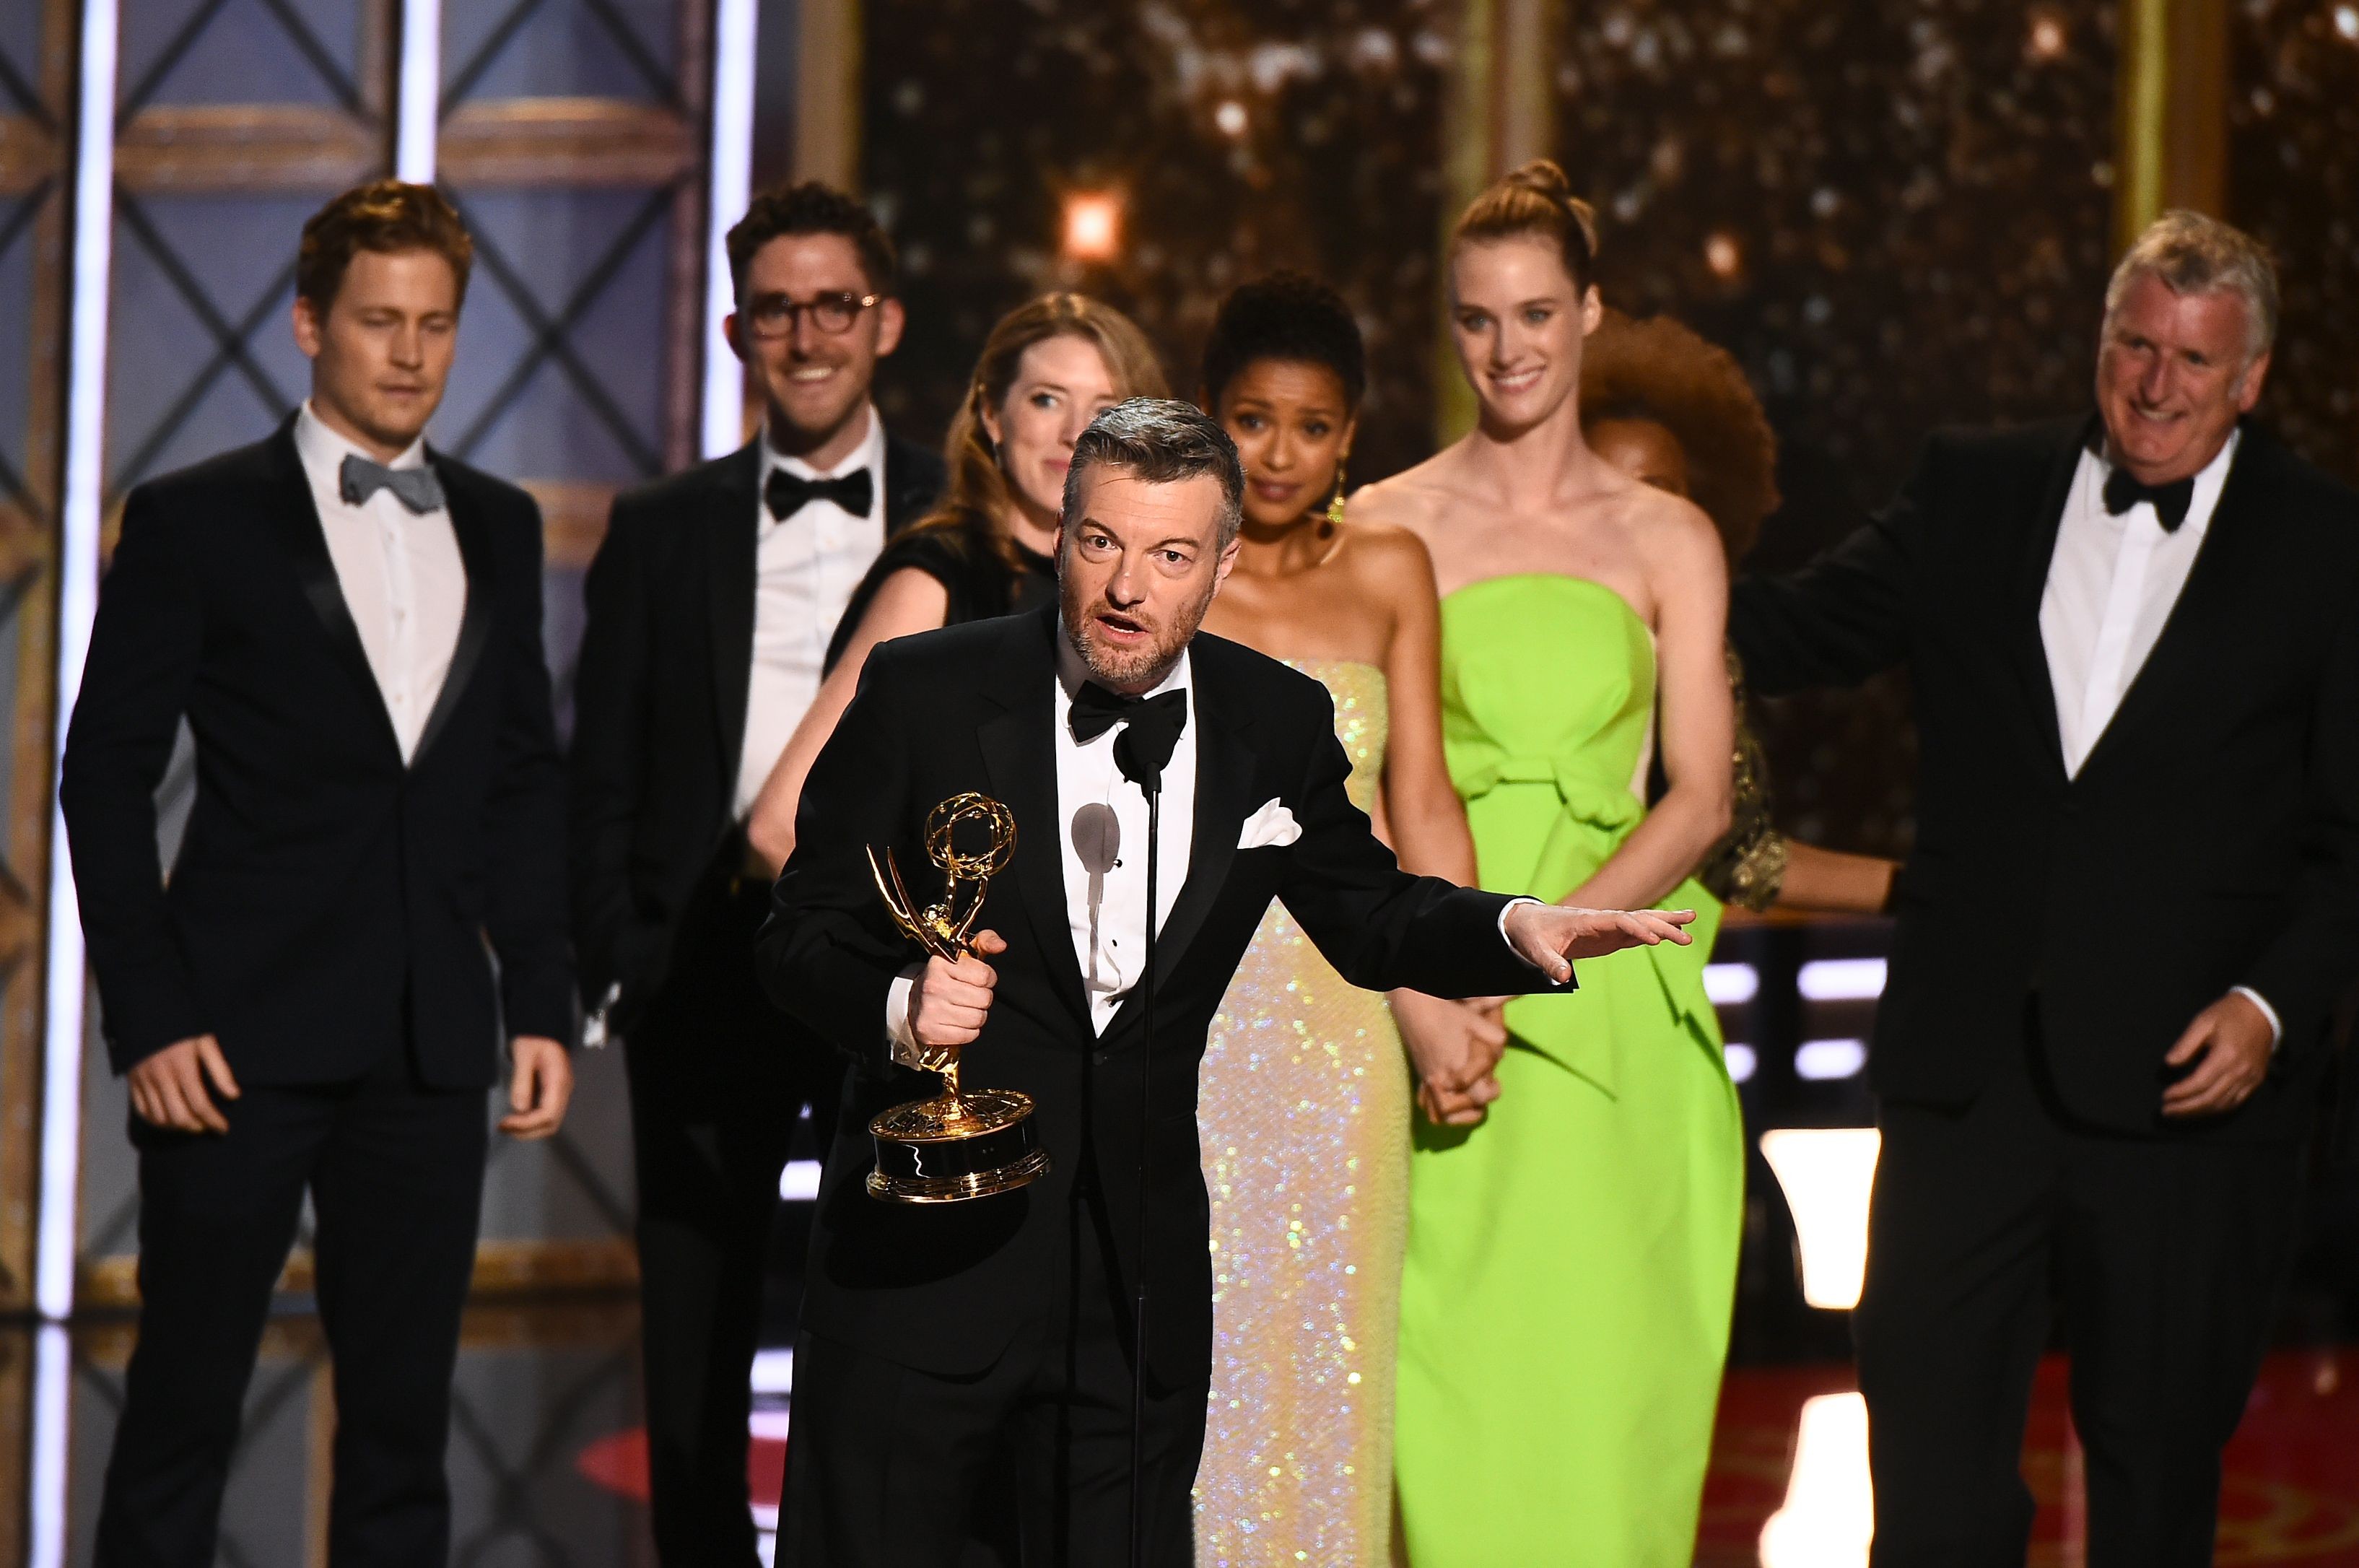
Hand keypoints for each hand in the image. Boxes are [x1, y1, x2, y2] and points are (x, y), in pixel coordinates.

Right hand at [127, 1033, 238, 1133]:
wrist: (148, 1013)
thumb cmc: (183, 1027)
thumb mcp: (206, 1042)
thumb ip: (220, 1070)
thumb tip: (234, 1095)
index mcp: (182, 1067)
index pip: (200, 1104)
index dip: (213, 1120)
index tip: (223, 1128)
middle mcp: (161, 1077)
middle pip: (178, 1115)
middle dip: (196, 1126)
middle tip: (208, 1127)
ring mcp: (144, 1081)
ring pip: (159, 1117)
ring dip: (177, 1127)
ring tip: (192, 1125)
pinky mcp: (133, 1082)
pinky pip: (142, 1111)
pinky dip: (156, 1121)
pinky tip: (169, 1122)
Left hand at [499, 1035, 573, 1139]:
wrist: (543, 1029)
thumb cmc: (534, 1038)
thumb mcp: (524, 1054)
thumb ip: (522, 1081)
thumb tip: (519, 1108)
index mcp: (559, 1080)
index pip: (548, 1115)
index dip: (526, 1124)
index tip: (506, 1122)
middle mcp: (563, 1090)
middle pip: (551, 1124)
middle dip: (527, 1131)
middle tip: (504, 1127)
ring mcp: (560, 1093)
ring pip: (549, 1124)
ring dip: (528, 1130)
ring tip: (507, 1126)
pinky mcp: (553, 1094)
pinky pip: (545, 1116)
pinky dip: (529, 1123)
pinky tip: (515, 1119)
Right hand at [903, 930, 1005, 1069]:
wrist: (913, 1001)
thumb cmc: (944, 977)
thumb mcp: (962, 954)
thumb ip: (985, 941)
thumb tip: (1001, 945)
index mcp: (941, 963)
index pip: (985, 975)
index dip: (987, 978)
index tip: (977, 979)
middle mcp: (933, 986)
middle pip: (984, 998)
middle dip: (982, 998)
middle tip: (969, 995)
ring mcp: (930, 1010)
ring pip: (978, 1018)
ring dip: (976, 1015)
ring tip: (963, 1008)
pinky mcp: (930, 1031)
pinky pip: (969, 1035)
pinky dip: (968, 1031)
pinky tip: (957, 1021)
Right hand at [1392, 991, 1505, 1126]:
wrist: (1415, 1008)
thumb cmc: (1447, 1015)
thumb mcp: (1477, 1022)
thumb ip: (1495, 1038)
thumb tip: (1500, 1053)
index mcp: (1457, 1067)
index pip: (1479, 1093)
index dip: (1491, 1091)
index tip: (1495, 1082)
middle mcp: (1441, 1080)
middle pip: (1457, 1109)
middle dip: (1475, 1104)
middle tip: (1484, 1090)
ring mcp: (1427, 1082)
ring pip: (1438, 1115)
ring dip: (1456, 1116)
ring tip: (1469, 1106)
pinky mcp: (1420, 1079)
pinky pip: (1425, 1105)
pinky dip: (1437, 1111)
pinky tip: (1449, 1102)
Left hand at [1504, 903, 1696, 981]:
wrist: (1527, 922)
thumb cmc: (1531, 934)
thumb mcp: (1535, 950)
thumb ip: (1549, 963)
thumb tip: (1563, 978)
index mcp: (1586, 920)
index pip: (1617, 921)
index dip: (1636, 929)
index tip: (1654, 940)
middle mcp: (1602, 920)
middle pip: (1637, 918)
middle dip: (1661, 925)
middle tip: (1687, 935)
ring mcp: (1608, 927)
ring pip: (1642, 921)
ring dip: (1665, 922)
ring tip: (1692, 920)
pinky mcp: (1609, 936)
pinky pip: (1636, 932)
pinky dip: (1655, 932)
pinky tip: (1674, 934)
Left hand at [2160, 992, 2273, 1117]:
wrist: (2262, 1013)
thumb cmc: (2229, 1015)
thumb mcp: (2203, 1021)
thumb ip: (2185, 1044)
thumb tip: (2169, 1063)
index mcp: (2226, 1056)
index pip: (2199, 1083)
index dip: (2180, 1093)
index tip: (2164, 1096)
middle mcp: (2240, 1071)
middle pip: (2210, 1099)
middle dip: (2186, 1108)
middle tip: (2166, 1111)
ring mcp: (2250, 1079)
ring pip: (2223, 1105)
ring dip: (2199, 1112)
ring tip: (2179, 1113)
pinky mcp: (2256, 1081)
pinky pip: (2236, 1103)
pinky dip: (2217, 1109)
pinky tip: (2201, 1109)